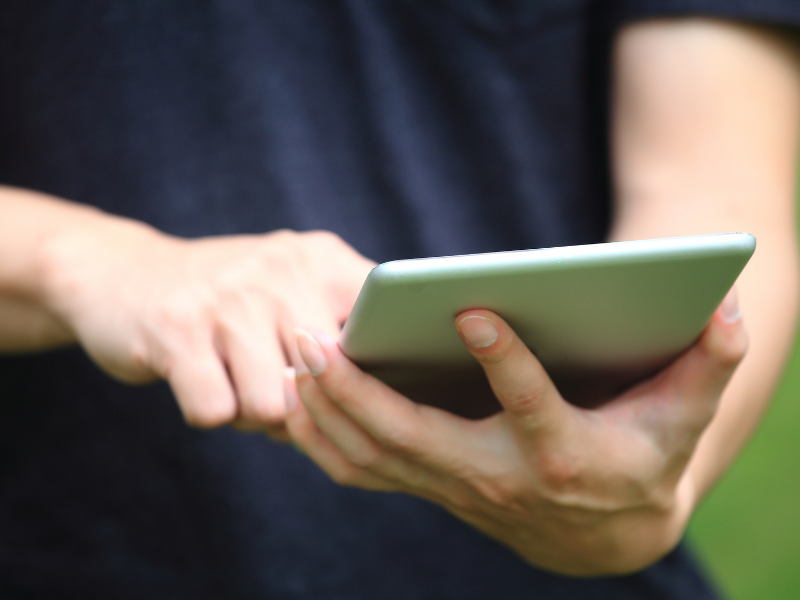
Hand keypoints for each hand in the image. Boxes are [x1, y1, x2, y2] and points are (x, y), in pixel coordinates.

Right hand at [39, 216, 374, 438]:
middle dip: (307, 406)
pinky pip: (216, 411)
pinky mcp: (176, 329)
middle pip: (331, 381)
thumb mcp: (291, 290)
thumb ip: (342, 334)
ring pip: (275, 405)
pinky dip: (210, 411)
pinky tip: (198, 379)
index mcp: (322, 261)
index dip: (378, 375)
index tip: (364, 392)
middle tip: (277, 388)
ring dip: (254, 414)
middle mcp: (282, 270)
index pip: (384, 325)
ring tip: (236, 382)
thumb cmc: (229, 303)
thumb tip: (377, 408)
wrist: (123, 272)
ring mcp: (230, 297)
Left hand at [284, 290, 746, 574]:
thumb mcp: (685, 416)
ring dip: (325, 408)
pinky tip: (292, 395)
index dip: (506, 359)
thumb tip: (728, 304)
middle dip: (358, 388)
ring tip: (289, 353)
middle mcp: (497, 477)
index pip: (531, 404)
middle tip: (313, 333)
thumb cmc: (643, 457)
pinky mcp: (431, 486)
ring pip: (374, 455)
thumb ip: (708, 361)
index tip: (473, 305)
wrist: (605, 534)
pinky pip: (362, 467)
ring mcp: (453, 487)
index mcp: (561, 452)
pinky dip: (322, 436)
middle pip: (416, 436)